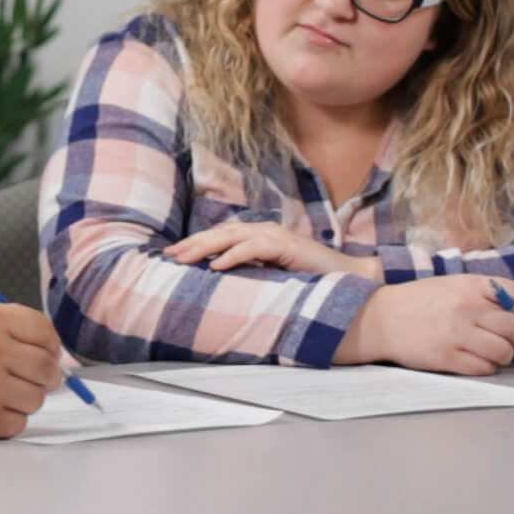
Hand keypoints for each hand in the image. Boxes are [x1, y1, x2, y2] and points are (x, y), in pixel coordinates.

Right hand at [0, 298, 63, 438]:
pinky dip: (6, 420)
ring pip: (36, 399)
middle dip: (41, 376)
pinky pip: (17, 424)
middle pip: (47, 369)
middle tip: (23, 379)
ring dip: (22, 399)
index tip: (45, 355)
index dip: (50, 347)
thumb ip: (5, 326)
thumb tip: (51, 351)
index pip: (46, 333)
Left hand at [165, 220, 380, 279]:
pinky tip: (216, 265)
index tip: (172, 255)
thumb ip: (250, 273)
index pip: (220, 237)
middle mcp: (263, 231)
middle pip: (220, 233)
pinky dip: (233, 255)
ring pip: (231, 237)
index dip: (196, 244)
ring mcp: (274, 235)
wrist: (346, 277)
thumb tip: (219, 282)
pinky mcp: (285, 245)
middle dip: (192, 243)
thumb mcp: (271, 276)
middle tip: (168, 255)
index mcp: (258, 237)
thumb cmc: (308, 280)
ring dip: (205, 247)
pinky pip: (253, 248)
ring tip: (183, 258)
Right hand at [337, 276, 513, 375]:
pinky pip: (484, 368)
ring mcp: (457, 334)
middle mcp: (467, 307)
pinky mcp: (447, 357)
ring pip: (504, 352)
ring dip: (504, 356)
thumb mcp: (451, 285)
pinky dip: (486, 367)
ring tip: (491, 353)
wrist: (379, 318)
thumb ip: (483, 295)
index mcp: (470, 285)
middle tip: (508, 341)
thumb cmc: (418, 301)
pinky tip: (474, 360)